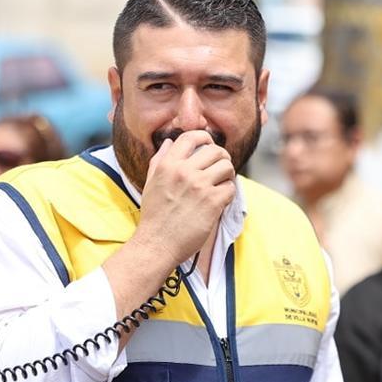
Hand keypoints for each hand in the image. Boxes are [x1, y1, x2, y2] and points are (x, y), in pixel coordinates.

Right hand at [135, 130, 235, 265]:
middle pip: (216, 150)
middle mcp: (184, 172)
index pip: (191, 137)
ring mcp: (199, 186)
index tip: (209, 146)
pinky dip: (229, 193)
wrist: (157, 244)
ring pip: (227, 167)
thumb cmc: (154, 216)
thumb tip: (169, 142)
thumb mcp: (150, 183)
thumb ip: (159, 160)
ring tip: (222, 184)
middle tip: (221, 168)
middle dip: (222, 157)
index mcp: (168, 165)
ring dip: (228, 175)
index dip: (205, 137)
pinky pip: (231, 188)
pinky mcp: (212, 202)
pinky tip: (221, 200)